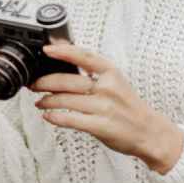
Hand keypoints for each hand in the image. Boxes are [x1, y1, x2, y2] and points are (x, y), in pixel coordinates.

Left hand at [29, 43, 183, 173]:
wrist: (149, 132)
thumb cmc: (128, 107)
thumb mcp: (116, 83)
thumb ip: (93, 75)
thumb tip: (62, 68)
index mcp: (111, 73)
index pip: (84, 56)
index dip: (63, 51)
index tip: (46, 49)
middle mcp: (108, 88)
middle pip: (67, 81)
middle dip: (44, 82)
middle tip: (34, 84)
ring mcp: (105, 108)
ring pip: (65, 100)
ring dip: (46, 101)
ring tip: (39, 101)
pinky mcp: (101, 126)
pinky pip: (70, 119)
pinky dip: (55, 117)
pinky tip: (48, 116)